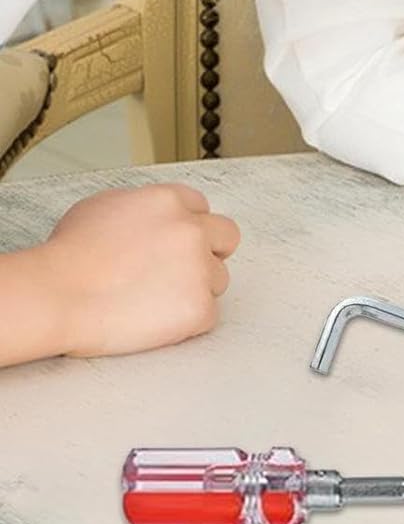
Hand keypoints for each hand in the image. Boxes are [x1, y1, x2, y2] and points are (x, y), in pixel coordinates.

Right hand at [33, 185, 240, 356]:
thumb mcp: (102, 207)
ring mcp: (200, 269)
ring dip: (194, 289)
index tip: (175, 243)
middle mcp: (191, 230)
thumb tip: (155, 219)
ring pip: (217, 279)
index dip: (188, 227)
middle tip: (178, 271)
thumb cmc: (68, 257)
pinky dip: (186, 322)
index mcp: (169, 201)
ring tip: (151, 299)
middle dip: (209, 252)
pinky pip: (207, 315)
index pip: (202, 208)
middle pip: (226, 238)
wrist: (57, 296)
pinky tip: (153, 319)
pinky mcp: (200, 308)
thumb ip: (142, 207)